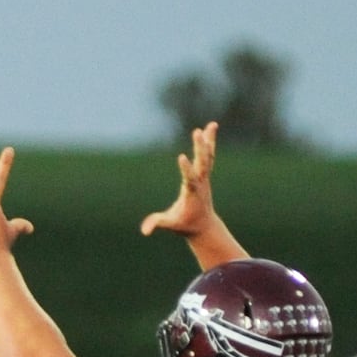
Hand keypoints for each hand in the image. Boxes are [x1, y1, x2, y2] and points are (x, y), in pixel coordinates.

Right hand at [140, 121, 219, 236]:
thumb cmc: (186, 224)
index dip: (186, 169)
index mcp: (192, 193)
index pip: (189, 179)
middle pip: (202, 163)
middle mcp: (200, 183)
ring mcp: (205, 178)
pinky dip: (209, 142)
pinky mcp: (205, 174)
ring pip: (208, 157)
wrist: (204, 226)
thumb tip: (145, 231)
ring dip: (209, 141)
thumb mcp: (171, 224)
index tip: (182, 156)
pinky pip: (208, 156)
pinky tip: (210, 128)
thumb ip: (158, 223)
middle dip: (200, 149)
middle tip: (197, 132)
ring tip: (211, 125)